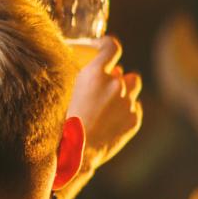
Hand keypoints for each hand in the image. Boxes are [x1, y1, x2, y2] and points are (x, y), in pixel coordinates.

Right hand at [68, 37, 143, 175]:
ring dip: (125, 90)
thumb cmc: (62, 122)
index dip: (106, 44)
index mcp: (95, 74)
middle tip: (98, 90)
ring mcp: (128, 102)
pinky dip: (125, 111)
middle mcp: (115, 84)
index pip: (111, 47)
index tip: (100, 47)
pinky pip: (134, 108)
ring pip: (133, 86)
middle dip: (113, 78)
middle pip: (122, 71)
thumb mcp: (64, 93)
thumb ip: (85, 77)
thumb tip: (100, 71)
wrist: (75, 153)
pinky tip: (109, 122)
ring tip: (109, 103)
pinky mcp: (135, 119)